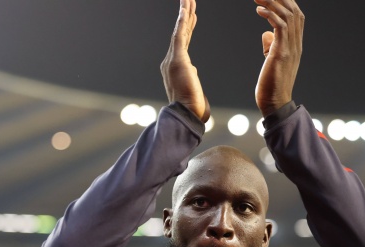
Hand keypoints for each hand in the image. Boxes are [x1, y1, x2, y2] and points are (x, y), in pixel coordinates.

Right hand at [161, 0, 209, 121]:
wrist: (187, 116)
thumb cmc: (192, 109)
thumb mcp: (193, 89)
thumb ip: (191, 76)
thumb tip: (193, 68)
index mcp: (176, 67)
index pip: (183, 42)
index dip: (187, 27)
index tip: (192, 15)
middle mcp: (171, 61)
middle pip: (180, 33)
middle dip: (186, 15)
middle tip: (189, 0)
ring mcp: (173, 60)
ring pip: (180, 31)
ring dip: (184, 13)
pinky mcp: (178, 60)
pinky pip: (180, 36)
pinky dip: (182, 22)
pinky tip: (184, 9)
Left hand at [254, 0, 303, 116]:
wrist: (275, 103)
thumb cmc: (271, 84)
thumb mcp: (272, 59)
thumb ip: (271, 45)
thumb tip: (266, 33)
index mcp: (295, 44)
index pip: (296, 15)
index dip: (286, 1)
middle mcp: (296, 43)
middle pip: (294, 11)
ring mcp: (291, 48)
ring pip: (288, 15)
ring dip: (272, 2)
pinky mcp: (282, 53)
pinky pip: (280, 26)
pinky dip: (270, 15)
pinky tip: (258, 10)